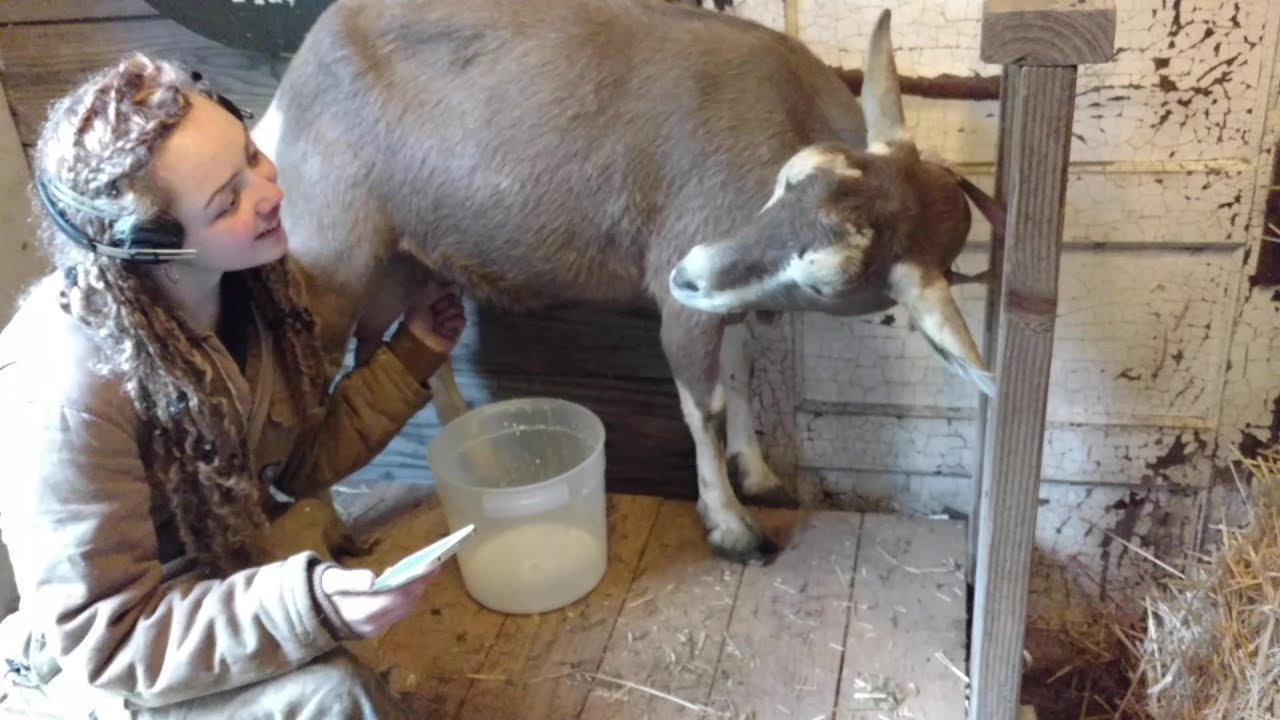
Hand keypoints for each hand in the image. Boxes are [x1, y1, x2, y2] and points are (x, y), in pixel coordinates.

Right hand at [319, 566, 436, 638]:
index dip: (415, 582)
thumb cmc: (325, 592)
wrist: (315, 615)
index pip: (397, 598)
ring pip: (405, 609)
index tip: (430, 566)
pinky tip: (408, 580)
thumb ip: (351, 580)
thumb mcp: (332, 582)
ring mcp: (376, 629)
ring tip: (426, 570)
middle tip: (435, 564)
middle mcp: (373, 624)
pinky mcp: (378, 628)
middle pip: (406, 604)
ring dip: (417, 590)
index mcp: (362, 612)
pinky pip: (399, 612)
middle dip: (421, 584)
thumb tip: (372, 579)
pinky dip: (407, 596)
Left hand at [404, 281, 465, 353]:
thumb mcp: (422, 300)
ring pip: (459, 307)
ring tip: (437, 323)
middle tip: (433, 312)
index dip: (443, 291)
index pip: (447, 289)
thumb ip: (437, 289)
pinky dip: (452, 322)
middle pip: (454, 297)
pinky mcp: (458, 328)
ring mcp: (451, 317)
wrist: (420, 341)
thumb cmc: (417, 321)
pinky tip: (443, 328)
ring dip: (446, 314)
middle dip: (443, 303)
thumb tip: (454, 283)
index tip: (435, 295)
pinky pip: (462, 318)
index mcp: (433, 299)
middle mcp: (443, 307)